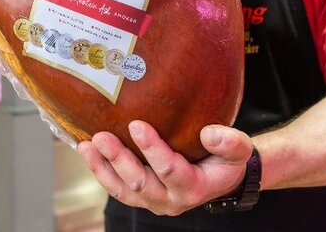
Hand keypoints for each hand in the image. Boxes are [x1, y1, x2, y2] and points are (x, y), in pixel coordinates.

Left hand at [77, 120, 251, 215]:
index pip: (170, 170)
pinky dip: (101, 171)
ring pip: (123, 190)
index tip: (137, 124)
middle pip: (140, 183)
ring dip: (102, 168)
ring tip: (86, 146)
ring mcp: (153, 200)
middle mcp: (170, 200)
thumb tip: (209, 133)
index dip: (152, 149)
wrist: (221, 176)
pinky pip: (118, 188)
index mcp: (194, 188)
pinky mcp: (141, 196)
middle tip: (102, 136)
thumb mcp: (239, 149)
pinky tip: (87, 152)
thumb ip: (230, 142)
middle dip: (118, 159)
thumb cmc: (227, 159)